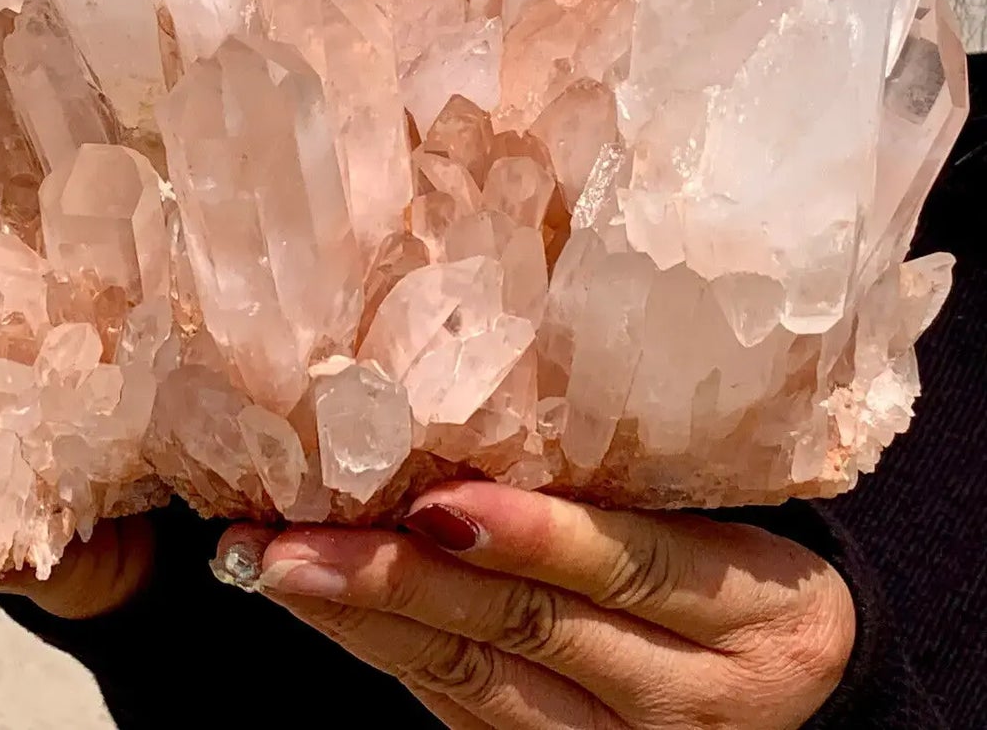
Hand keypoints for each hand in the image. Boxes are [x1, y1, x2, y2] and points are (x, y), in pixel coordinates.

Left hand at [217, 481, 854, 729]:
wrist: (815, 695)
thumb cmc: (754, 570)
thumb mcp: (732, 517)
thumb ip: (628, 480)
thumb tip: (488, 391)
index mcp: (744, 610)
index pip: (626, 566)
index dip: (531, 535)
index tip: (435, 500)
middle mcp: (686, 697)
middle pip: (530, 631)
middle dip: (399, 584)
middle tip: (293, 541)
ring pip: (479, 682)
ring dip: (367, 622)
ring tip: (275, 570)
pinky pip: (466, 712)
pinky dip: (390, 654)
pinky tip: (327, 609)